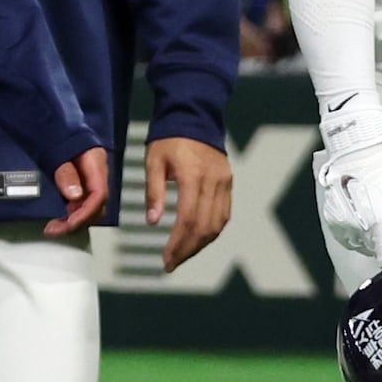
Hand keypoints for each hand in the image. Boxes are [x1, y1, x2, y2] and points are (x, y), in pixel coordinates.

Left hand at [42, 143, 114, 237]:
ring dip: (74, 220)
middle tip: (56, 229)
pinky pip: (83, 204)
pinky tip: (59, 218)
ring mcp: (91, 180)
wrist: (55, 127)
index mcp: (96, 165)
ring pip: (90, 208)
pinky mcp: (83, 184)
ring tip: (54, 226)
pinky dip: (72, 214)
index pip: (99, 196)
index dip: (85, 213)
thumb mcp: (59, 152)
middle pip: (96, 206)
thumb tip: (74, 195)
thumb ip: (66, 173)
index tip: (69, 223)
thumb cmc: (59, 135)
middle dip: (78, 221)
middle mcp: (97, 175)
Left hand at [144, 132, 236, 272]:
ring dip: (201, 244)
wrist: (194, 117)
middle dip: (188, 249)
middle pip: (205, 227)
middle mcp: (213, 182)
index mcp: (193, 177)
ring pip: (218, 224)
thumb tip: (153, 222)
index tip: (166, 260)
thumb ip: (154, 192)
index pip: (188, 219)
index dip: (178, 244)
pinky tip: (198, 240)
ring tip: (182, 255)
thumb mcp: (154, 162)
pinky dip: (212, 231)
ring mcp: (224, 183)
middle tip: (171, 264)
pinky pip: (224, 214)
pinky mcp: (228, 183)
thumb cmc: (168, 140)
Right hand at [312, 108, 381, 280]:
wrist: (357, 143)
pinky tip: (360, 208)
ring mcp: (341, 220)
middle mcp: (358, 224)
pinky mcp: (330, 214)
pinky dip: (353, 226)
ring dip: (367, 233)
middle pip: (372, 250)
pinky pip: (344, 233)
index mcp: (381, 221)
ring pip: (357, 243)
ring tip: (373, 208)